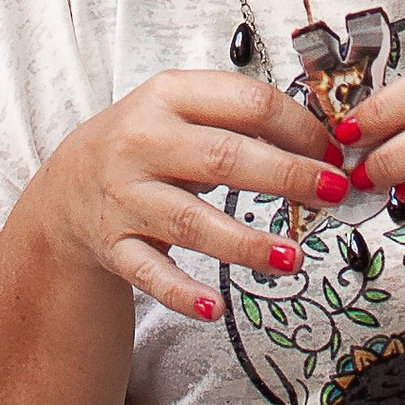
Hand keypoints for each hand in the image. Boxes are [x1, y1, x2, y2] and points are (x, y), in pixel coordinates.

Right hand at [38, 70, 338, 318]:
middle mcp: (144, 142)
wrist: (71, 184)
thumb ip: (242, 119)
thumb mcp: (185, 110)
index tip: (334, 152)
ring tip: (293, 257)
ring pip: (192, 221)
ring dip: (246, 243)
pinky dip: (182, 293)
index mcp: (169, 96)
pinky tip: (214, 308)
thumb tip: (322, 145)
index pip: (247, 103)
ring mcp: (126, 196)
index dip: (300, 129)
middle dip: (287, 176)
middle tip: (333, 192)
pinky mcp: (114, 245)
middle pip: (225, 157)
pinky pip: (151, 273)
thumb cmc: (148, 144)